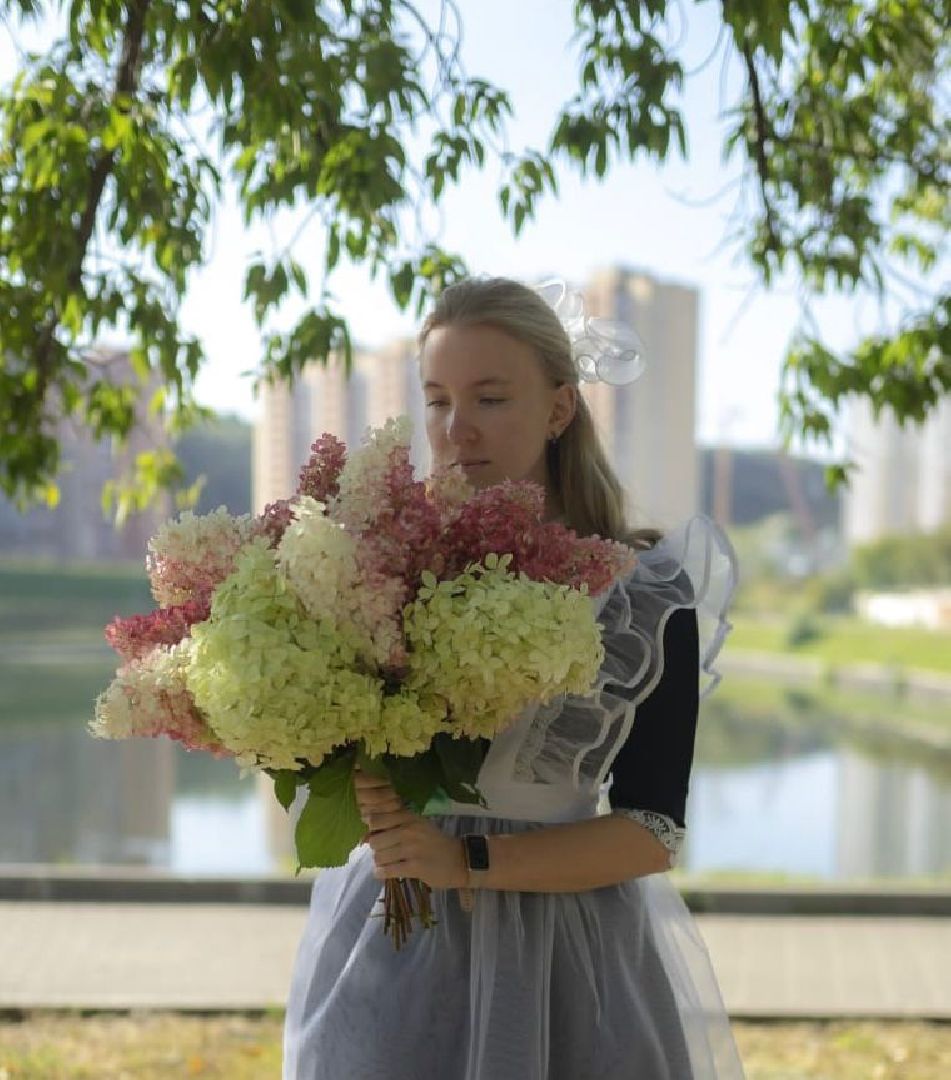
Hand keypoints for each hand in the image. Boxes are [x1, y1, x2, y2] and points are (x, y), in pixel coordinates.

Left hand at [354, 769, 467, 889]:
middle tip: (386, 853)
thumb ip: (394, 824)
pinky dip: (382, 873)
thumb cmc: (435, 842)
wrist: (460, 859)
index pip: (376, 820)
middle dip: (377, 850)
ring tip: (389, 863)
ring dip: (380, 863)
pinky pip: (387, 871)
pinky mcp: (415, 867)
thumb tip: (365, 832)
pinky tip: (386, 872)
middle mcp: (409, 829)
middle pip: (374, 841)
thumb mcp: (417, 825)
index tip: (377, 836)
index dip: (372, 830)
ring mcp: (412, 848)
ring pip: (379, 857)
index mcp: (408, 817)